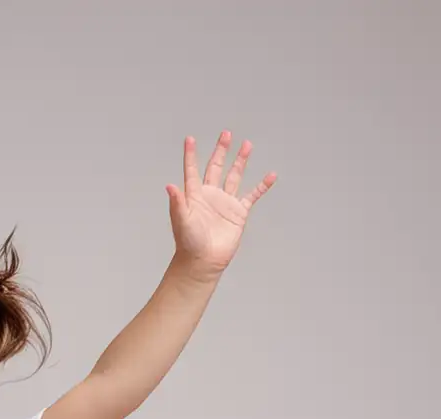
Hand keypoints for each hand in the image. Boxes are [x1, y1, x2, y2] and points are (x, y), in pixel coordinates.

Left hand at [165, 131, 275, 281]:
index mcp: (195, 196)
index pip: (192, 171)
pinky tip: (270, 175)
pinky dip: (262, 186)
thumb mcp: (181, 221)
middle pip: (216, 167)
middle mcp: (211, 196)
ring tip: (247, 144)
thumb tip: (169, 185)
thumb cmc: (188, 244)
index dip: (190, 155)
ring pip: (234, 176)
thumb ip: (177, 202)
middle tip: (226, 134)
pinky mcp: (238, 213)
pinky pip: (253, 196)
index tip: (189, 139)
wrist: (203, 262)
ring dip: (241, 161)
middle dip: (221, 150)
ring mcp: (225, 203)